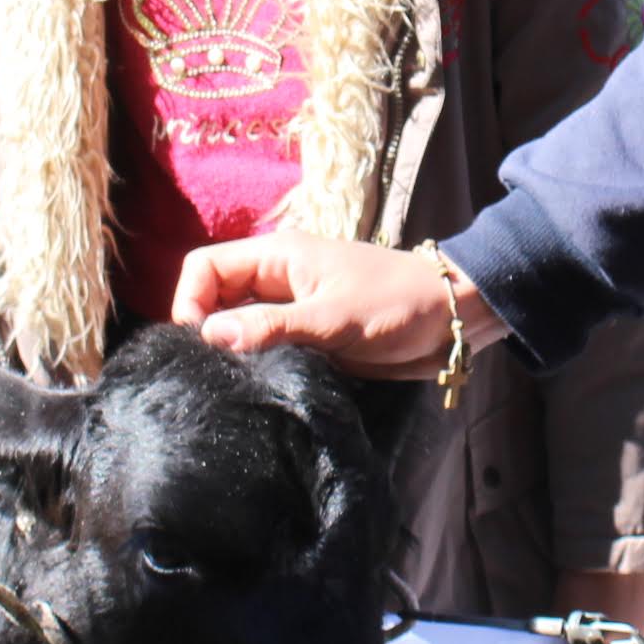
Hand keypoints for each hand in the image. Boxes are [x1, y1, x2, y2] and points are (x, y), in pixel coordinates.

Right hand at [175, 232, 507, 378]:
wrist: (453, 319)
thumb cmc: (398, 304)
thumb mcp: (334, 317)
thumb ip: (273, 326)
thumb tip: (210, 335)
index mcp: (278, 256)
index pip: (205, 267)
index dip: (190, 302)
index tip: (198, 346)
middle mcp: (278, 279)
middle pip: (215, 298)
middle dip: (206, 331)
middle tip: (212, 373)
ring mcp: (293, 308)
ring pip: (239, 325)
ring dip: (232, 351)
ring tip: (234, 384)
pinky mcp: (309, 336)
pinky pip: (266, 346)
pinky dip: (256, 363)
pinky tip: (260, 388)